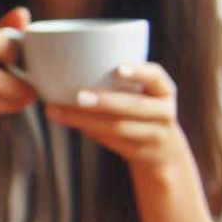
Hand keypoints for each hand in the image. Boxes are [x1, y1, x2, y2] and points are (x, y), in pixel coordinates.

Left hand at [45, 62, 190, 174]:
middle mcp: (164, 111)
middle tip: (78, 96)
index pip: (155, 77)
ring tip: (57, 112)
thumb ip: (115, 84)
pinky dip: (91, 131)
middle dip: (106, 101)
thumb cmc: (139, 113)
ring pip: (119, 127)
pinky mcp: (141, 153)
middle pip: (135, 106)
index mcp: (163, 90)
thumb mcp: (140, 95)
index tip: (118, 68)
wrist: (163, 152)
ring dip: (86, 120)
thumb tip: (62, 69)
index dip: (139, 72)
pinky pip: (113, 142)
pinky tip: (72, 124)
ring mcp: (156, 134)